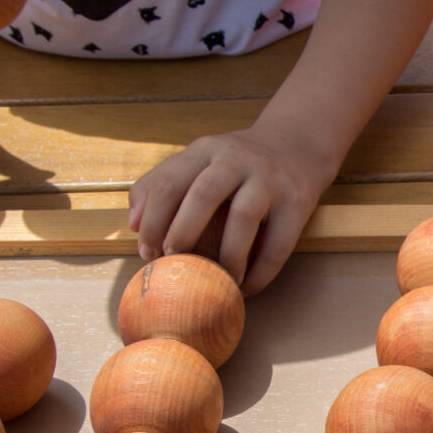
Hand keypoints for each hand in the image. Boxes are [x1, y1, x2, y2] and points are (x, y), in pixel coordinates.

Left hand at [128, 126, 340, 295]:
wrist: (298, 144)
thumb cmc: (236, 163)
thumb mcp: (198, 160)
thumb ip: (160, 184)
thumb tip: (134, 224)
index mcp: (205, 150)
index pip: (170, 182)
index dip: (154, 221)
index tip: (147, 253)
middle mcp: (236, 160)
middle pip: (204, 194)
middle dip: (183, 232)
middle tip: (174, 263)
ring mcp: (269, 180)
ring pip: (244, 216)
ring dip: (226, 255)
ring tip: (216, 280)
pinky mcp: (297, 203)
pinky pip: (278, 244)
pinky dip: (260, 272)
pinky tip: (246, 288)